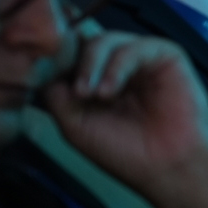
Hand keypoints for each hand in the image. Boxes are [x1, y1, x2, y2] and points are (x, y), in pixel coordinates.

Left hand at [42, 28, 207, 207]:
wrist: (167, 167)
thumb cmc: (125, 152)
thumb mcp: (74, 124)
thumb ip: (55, 92)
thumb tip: (41, 63)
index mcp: (96, 79)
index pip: (69, 53)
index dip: (54, 58)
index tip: (40, 72)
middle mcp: (116, 65)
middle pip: (84, 40)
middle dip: (70, 59)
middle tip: (72, 88)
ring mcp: (140, 58)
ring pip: (104, 39)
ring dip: (89, 65)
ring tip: (88, 95)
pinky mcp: (165, 55)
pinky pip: (133, 47)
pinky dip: (115, 66)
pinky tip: (109, 92)